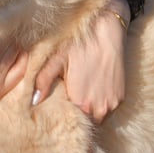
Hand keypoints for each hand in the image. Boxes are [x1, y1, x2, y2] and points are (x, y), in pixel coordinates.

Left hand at [32, 0, 129, 123]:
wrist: (108, 30)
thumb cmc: (79, 43)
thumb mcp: (57, 60)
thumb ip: (43, 81)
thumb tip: (33, 101)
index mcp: (80, 102)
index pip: (69, 122)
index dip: (62, 118)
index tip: (56, 113)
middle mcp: (98, 108)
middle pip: (83, 122)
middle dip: (75, 117)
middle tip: (66, 106)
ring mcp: (112, 104)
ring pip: (96, 118)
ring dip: (88, 112)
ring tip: (78, 99)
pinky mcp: (120, 97)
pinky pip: (107, 110)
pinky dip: (98, 105)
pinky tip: (91, 92)